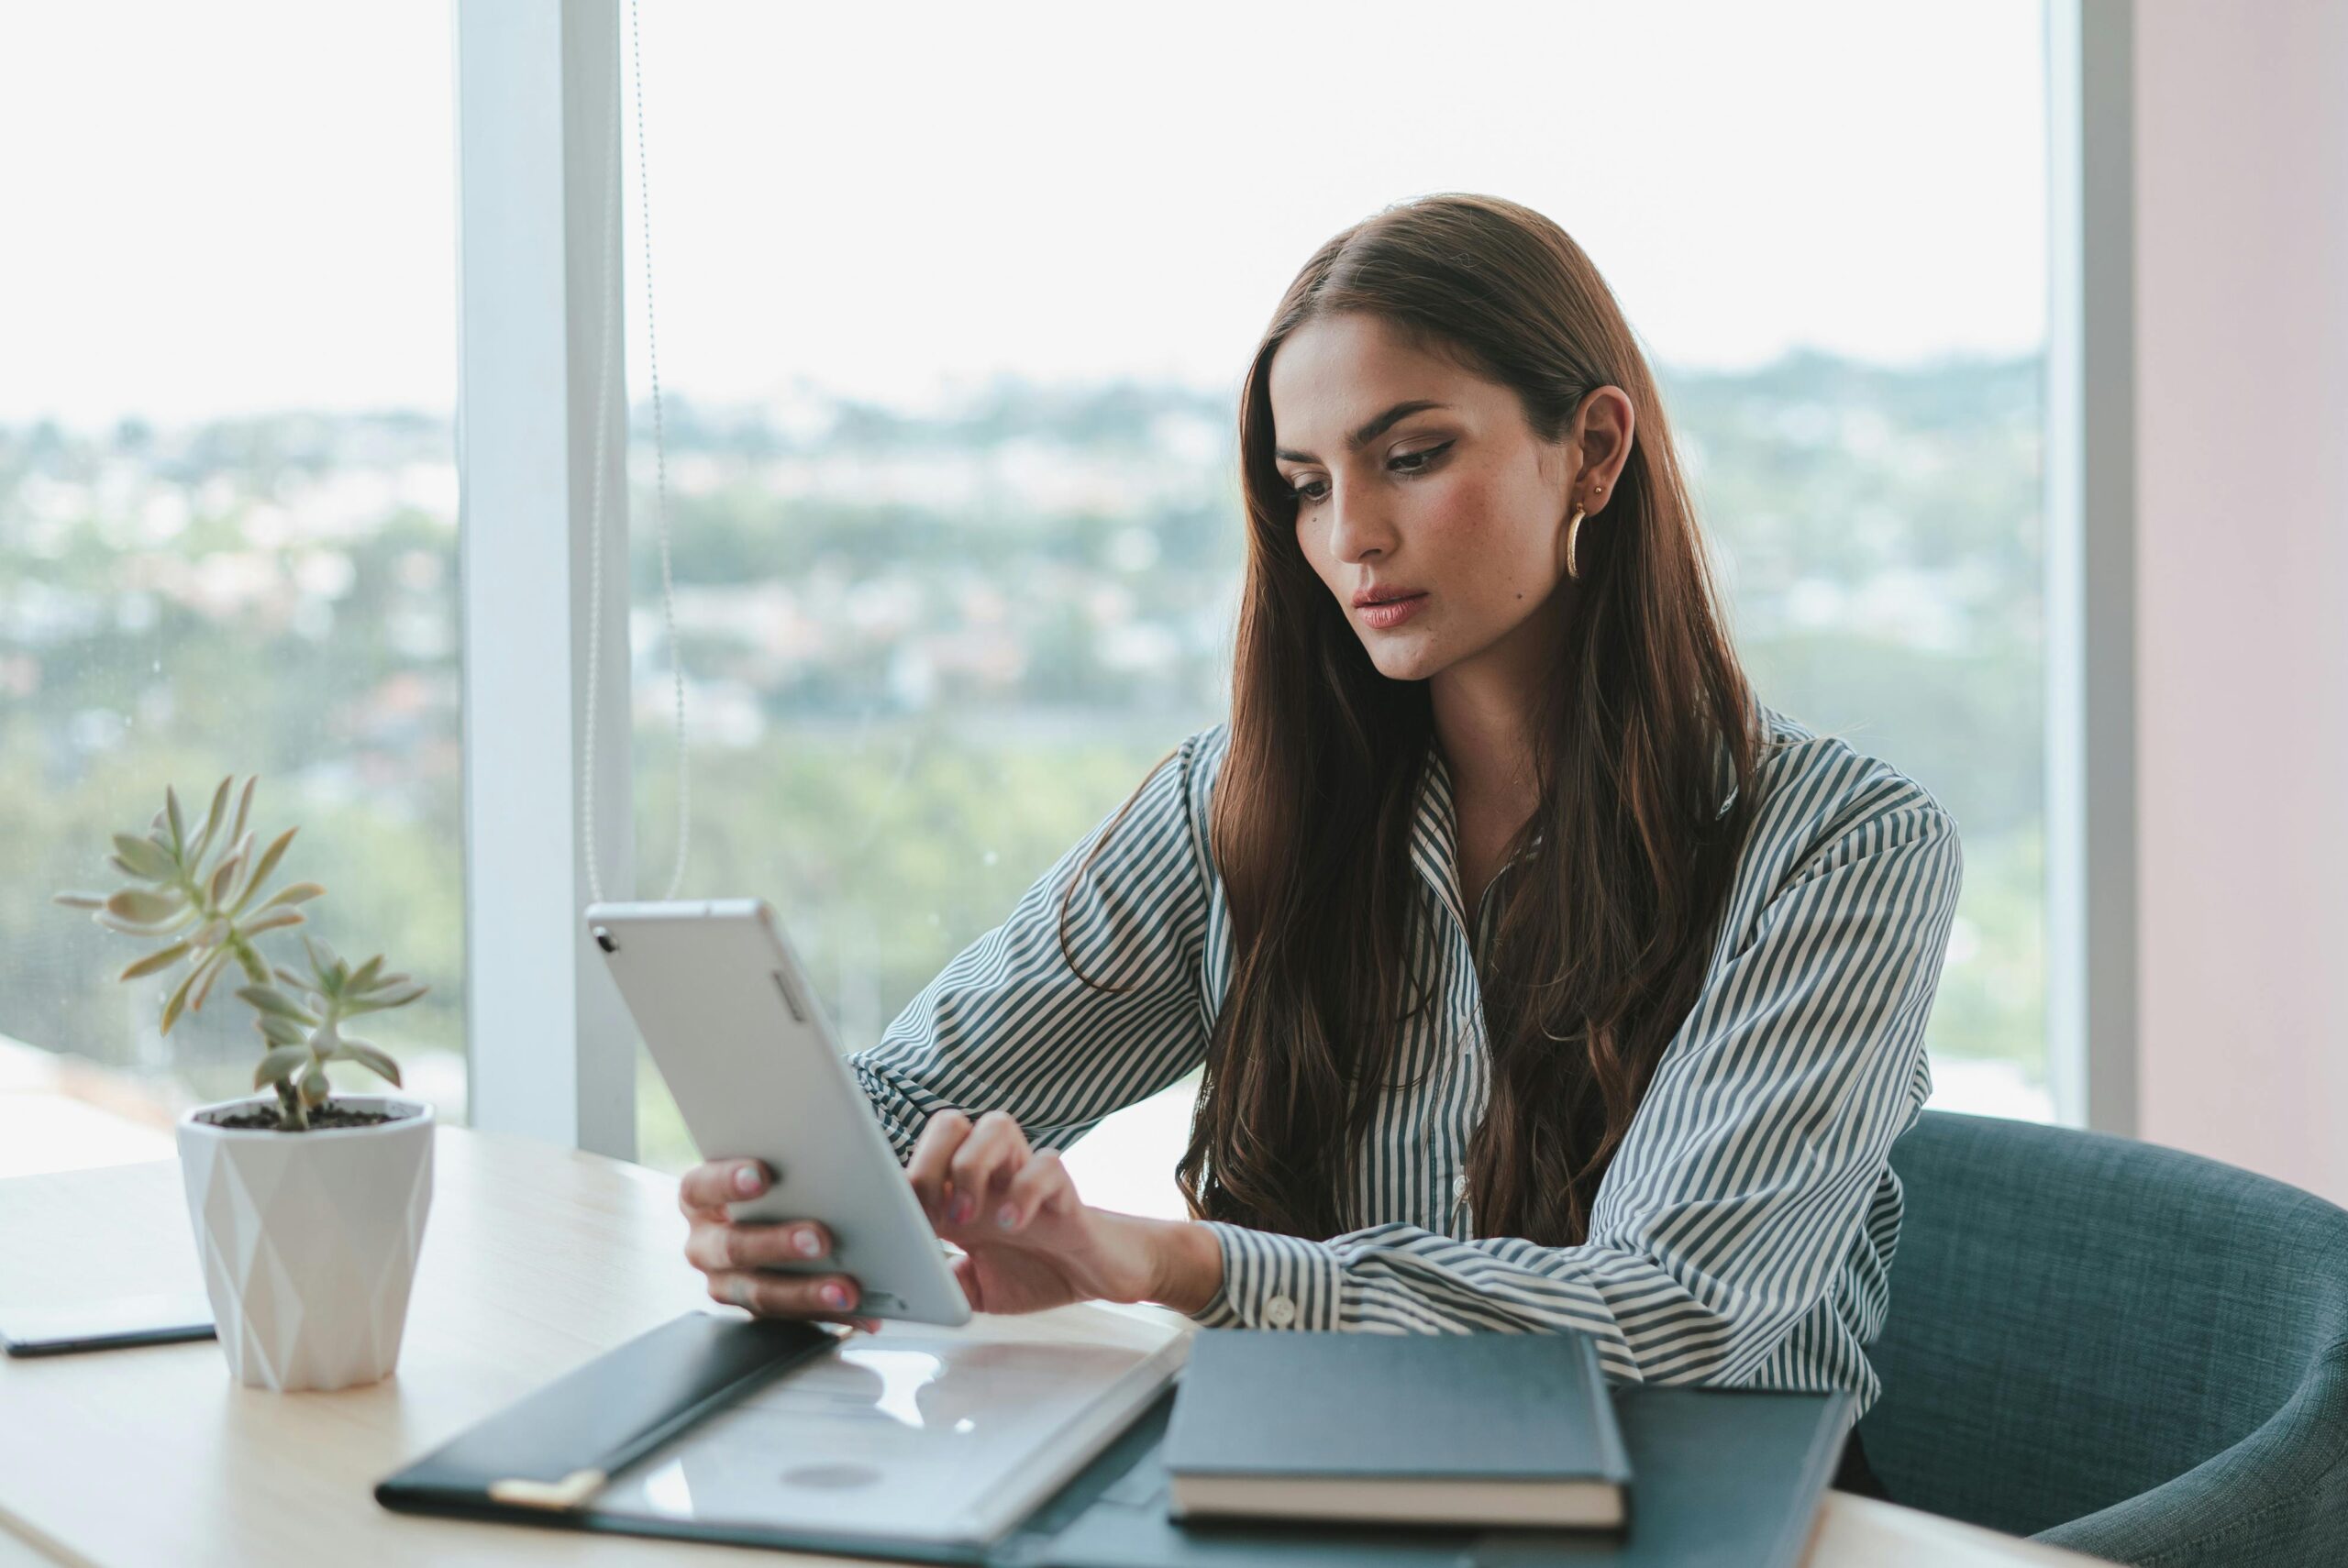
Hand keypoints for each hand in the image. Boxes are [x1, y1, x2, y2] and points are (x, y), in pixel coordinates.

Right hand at [678, 1157, 880, 1331]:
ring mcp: (727, 1282)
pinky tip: (863, 1310)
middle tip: (820, 1238)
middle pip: (732, 1247)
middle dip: (778, 1243)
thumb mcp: (771, 1166)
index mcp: (699, 1198)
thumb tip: (831, 1152)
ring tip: (846, 1289)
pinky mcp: (757, 1310)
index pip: (701, 1187)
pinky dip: (829, 1314)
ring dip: (807, 1292)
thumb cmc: (777, 1179)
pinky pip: (791, 1319)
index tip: (762, 1175)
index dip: (727, 1181)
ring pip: (760, 1294)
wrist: (777, 1210)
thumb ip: (786, 1162)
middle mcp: (704, 1243)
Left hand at [907, 1109, 1172, 1315]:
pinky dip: (1024, 1191)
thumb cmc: (1036, 1271)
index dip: (899, 1180)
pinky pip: (1047, 1165)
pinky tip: (1013, 1224)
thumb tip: (910, 1286)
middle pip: (950, 1124)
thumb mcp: (976, 1291)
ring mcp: (1026, 1178)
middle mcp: (992, 1177)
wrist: (1097, 1274)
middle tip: (933, 1212)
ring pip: (996, 1125)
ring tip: (971, 1217)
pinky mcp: (1064, 1192)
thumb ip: (944, 1285)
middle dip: (930, 1160)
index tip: (896, 1223)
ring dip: (972, 1167)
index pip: (920, 1157)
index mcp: (962, 1194)